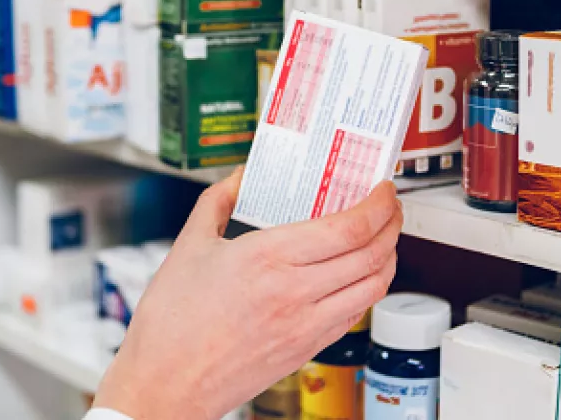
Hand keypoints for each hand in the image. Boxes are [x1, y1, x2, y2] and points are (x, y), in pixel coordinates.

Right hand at [93, 167, 402, 419]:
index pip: (349, 227)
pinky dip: (368, 290)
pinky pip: (354, 314)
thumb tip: (240, 178)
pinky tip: (357, 277)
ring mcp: (306, 325)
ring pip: (373, 286)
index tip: (382, 190)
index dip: (378, 204)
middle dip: (392, 224)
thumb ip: (217, 202)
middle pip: (372, 253)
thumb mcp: (188, 245)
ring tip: (382, 239)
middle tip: (389, 207)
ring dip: (388, 257)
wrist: (168, 382)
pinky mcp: (307, 349)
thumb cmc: (173, 323)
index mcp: (268, 258)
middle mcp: (295, 292)